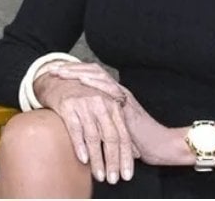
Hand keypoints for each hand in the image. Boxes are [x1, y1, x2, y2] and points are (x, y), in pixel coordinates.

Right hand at [33, 65, 134, 183]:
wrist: (61, 80)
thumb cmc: (86, 98)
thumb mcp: (105, 108)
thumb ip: (116, 127)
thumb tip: (132, 152)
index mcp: (114, 105)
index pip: (124, 135)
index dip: (126, 156)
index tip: (127, 174)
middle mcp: (102, 104)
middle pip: (111, 138)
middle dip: (113, 161)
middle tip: (114, 179)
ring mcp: (85, 105)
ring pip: (94, 137)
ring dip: (97, 159)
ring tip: (99, 175)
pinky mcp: (68, 106)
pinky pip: (76, 129)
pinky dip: (80, 145)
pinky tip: (83, 160)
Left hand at [51, 64, 176, 166]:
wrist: (160, 146)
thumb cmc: (138, 142)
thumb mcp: (113, 131)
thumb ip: (100, 126)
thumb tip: (80, 130)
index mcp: (113, 96)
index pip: (93, 77)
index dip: (75, 73)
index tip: (57, 72)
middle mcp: (118, 92)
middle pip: (94, 72)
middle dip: (73, 69)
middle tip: (53, 69)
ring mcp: (123, 96)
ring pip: (100, 77)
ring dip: (80, 73)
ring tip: (63, 72)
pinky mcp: (128, 104)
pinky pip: (110, 89)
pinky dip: (96, 83)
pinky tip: (83, 80)